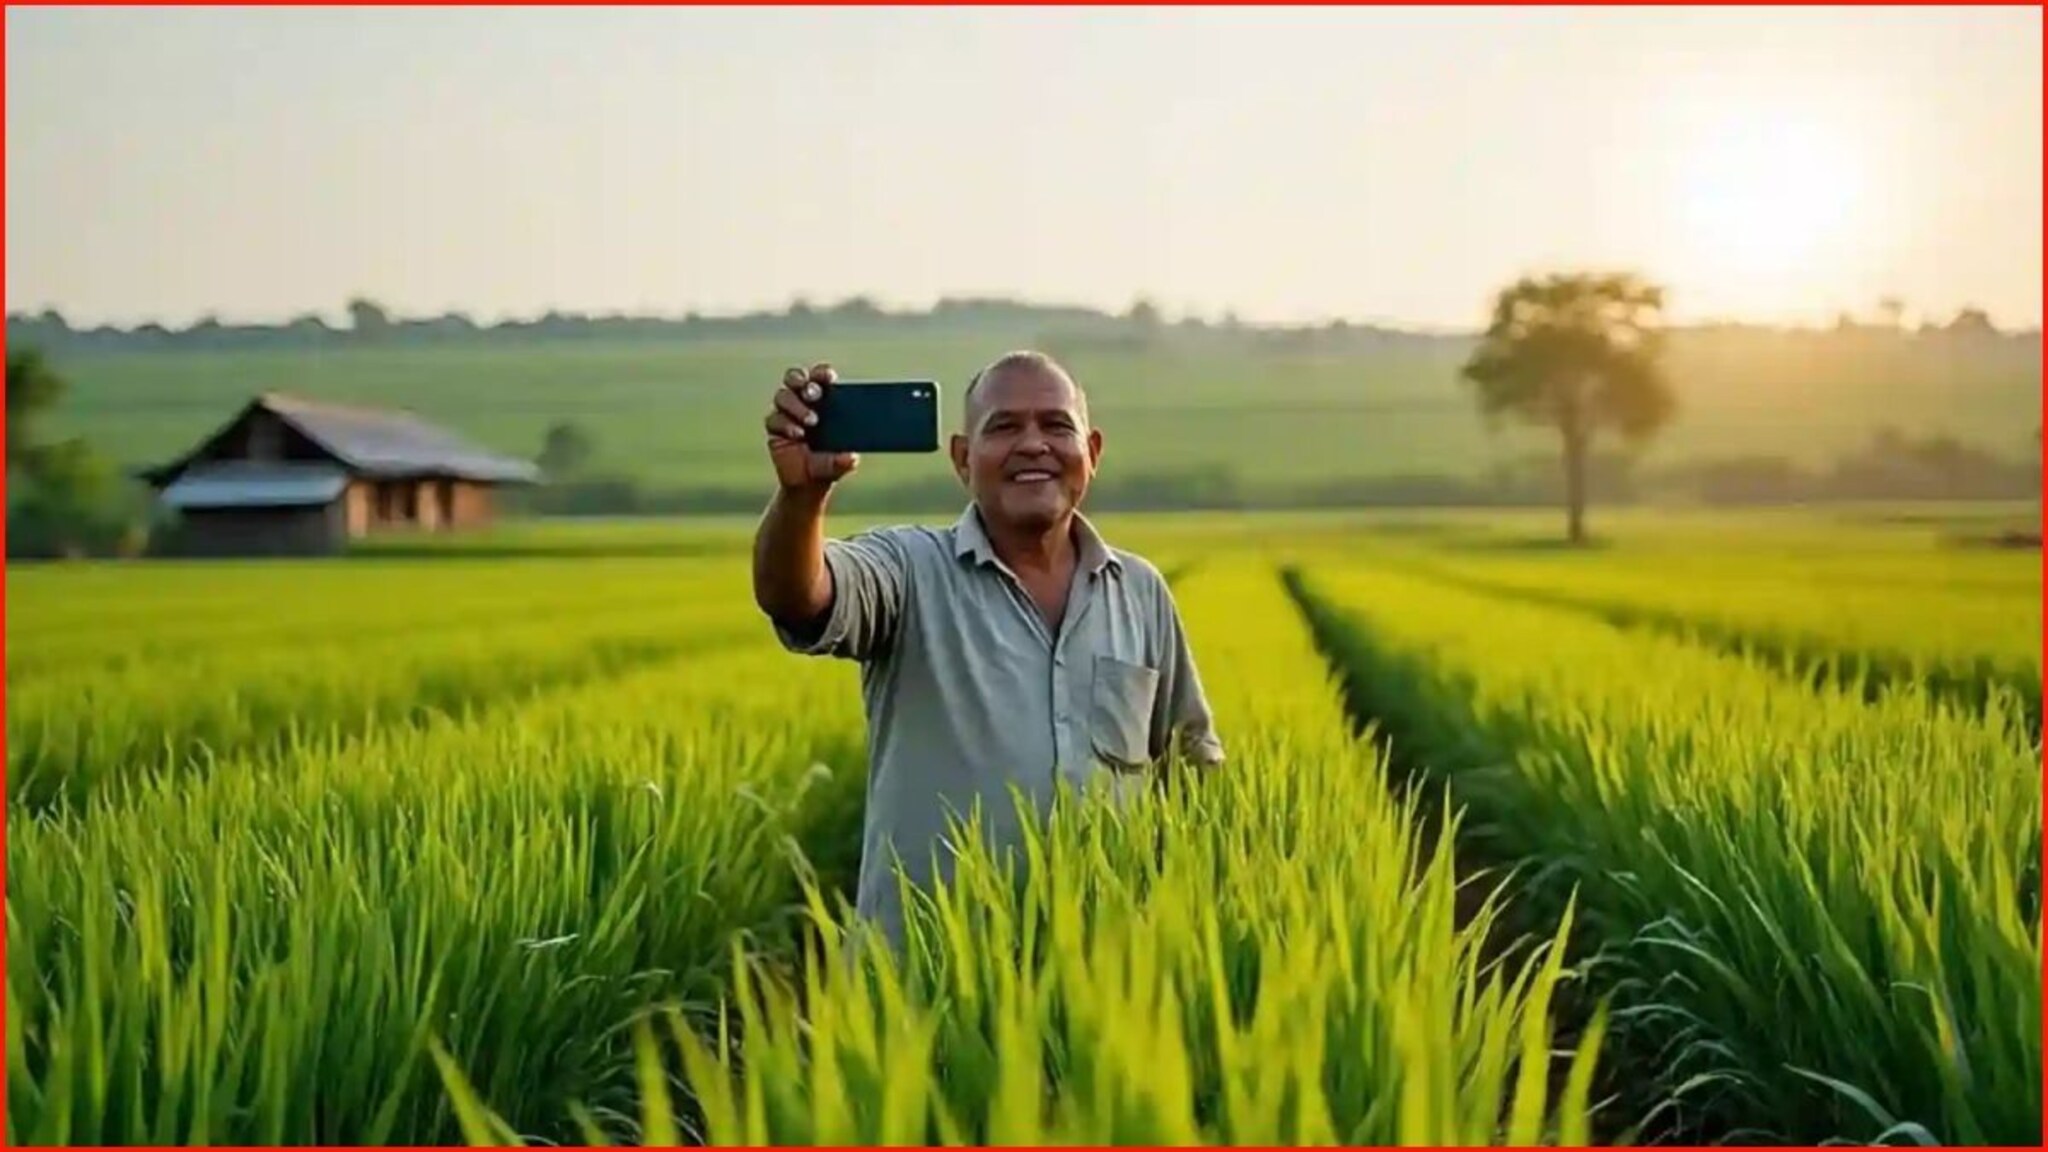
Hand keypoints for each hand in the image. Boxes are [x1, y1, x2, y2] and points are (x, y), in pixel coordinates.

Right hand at [765, 362, 859, 490]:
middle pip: (794, 377)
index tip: (829, 378)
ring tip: (811, 421)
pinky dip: (786, 424)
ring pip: (783, 395)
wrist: (809, 484)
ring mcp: (786, 412)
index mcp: (823, 400)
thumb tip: (850, 458)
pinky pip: (774, 418)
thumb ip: (845, 459)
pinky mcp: (775, 427)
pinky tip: (798, 434)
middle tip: (813, 395)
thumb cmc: (829, 464)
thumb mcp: (842, 463)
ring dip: (796, 405)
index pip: (819, 377)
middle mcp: (802, 401)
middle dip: (802, 381)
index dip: (822, 373)